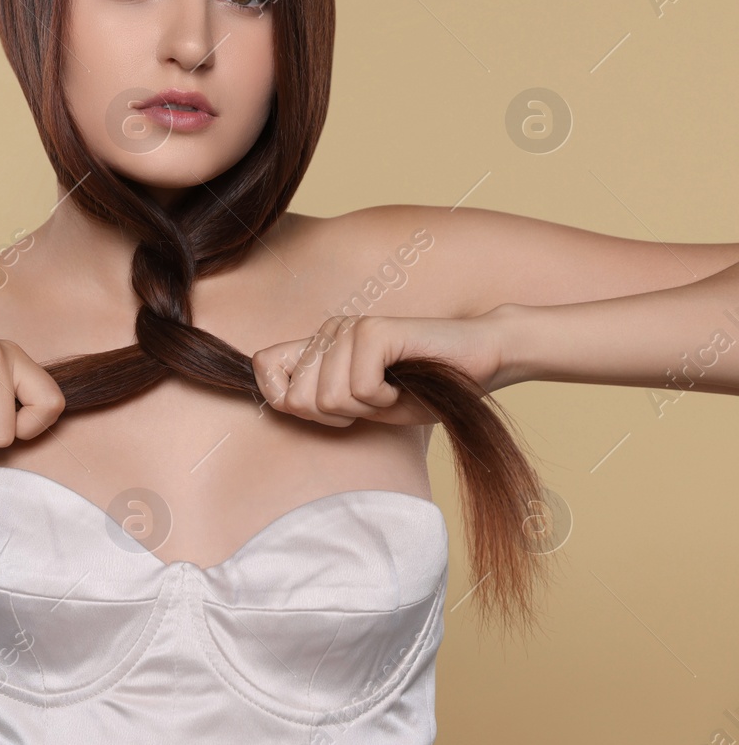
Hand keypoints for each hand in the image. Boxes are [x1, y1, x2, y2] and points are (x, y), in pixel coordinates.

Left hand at [249, 310, 513, 426]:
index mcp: (319, 345)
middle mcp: (328, 331)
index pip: (263, 368)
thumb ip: (318, 400)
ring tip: (392, 391)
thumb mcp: (361, 405)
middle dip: (337, 416)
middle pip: (298, 399)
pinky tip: (403, 385)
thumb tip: (280, 400)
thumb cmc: (423, 389)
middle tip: (374, 402)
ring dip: (366, 409)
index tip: (332, 410)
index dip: (287, 401)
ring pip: (328, 399)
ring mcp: (348, 328)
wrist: (482, 364)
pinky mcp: (373, 330)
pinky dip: (385, 401)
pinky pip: (358, 390)